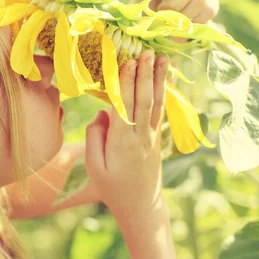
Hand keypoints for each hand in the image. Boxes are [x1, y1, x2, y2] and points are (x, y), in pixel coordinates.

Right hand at [84, 50, 168, 219]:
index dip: (125, 82)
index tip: (127, 61)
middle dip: (144, 74)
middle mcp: (140, 135)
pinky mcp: (156, 138)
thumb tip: (102, 114)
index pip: (123, 105)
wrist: (140, 206)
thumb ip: (95, 138)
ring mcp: (151, 136)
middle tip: (147, 52)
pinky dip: (162, 92)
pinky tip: (163, 80)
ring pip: (155, 103)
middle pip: (143, 99)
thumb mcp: (94, 167)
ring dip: (158, 79)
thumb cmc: (111, 187)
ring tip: (162, 59)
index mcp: (121, 141)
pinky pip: (159, 111)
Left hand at [139, 0, 219, 23]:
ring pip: (201, 0)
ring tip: (169, 19)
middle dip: (175, 3)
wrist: (154, 19)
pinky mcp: (211, 3)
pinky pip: (209, 11)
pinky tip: (181, 23)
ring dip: (182, 16)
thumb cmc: (144, 1)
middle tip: (161, 11)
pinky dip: (193, 22)